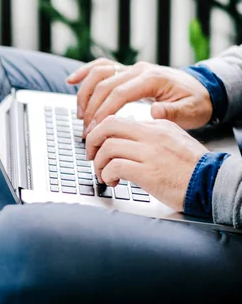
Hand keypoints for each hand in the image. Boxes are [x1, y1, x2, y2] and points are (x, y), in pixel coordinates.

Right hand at [66, 58, 212, 135]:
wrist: (202, 89)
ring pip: (99, 74)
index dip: (103, 112)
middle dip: (91, 110)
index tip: (94, 130)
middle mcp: (138, 69)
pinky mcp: (125, 70)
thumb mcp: (190, 112)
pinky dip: (84, 73)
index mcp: (152, 78)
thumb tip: (154, 112)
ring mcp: (130, 68)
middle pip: (105, 85)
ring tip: (80, 116)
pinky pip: (100, 67)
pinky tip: (71, 81)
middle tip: (86, 132)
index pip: (119, 94)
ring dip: (85, 94)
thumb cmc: (195, 103)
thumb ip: (172, 113)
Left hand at [85, 116, 208, 211]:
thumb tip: (124, 142)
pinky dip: (107, 174)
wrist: (212, 183)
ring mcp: (150, 153)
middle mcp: (152, 135)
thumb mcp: (173, 141)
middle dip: (92, 141)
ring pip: (108, 147)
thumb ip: (150, 138)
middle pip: (108, 126)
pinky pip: (115, 167)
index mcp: (158, 125)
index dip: (101, 133)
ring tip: (103, 174)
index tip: (97, 146)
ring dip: (99, 163)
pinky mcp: (148, 172)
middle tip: (90, 155)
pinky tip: (112, 182)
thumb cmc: (192, 168)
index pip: (119, 121)